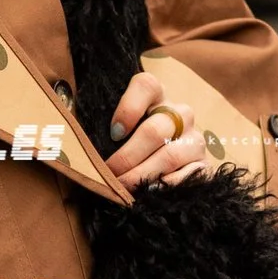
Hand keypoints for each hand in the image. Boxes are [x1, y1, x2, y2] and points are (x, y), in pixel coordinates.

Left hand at [108, 66, 210, 188]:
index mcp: (156, 95)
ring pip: (170, 156)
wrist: (166, 162)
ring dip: (142, 175)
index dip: (128, 108)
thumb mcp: (115, 129)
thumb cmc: (129, 142)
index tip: (113, 133)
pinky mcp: (204, 165)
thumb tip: (73, 141)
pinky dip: (165, 187)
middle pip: (155, 130)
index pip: (145, 85)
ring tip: (122, 188)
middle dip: (127, 156)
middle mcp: (180, 113)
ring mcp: (195, 139)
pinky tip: (148, 192)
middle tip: (109, 173)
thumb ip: (97, 126)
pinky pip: (187, 177)